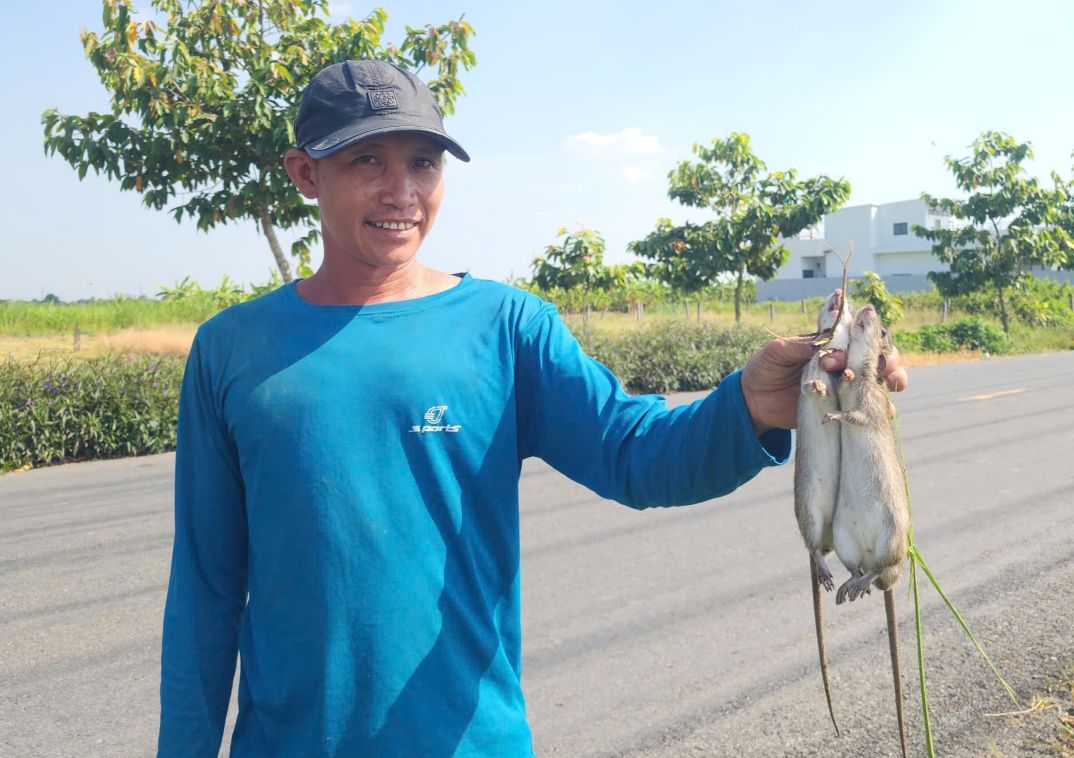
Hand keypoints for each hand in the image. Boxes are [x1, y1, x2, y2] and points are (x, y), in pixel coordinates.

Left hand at [740, 340, 908, 433]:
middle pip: (879, 356)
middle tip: (877, 366)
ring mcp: (845, 387)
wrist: (755, 401)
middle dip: (886, 359)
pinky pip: (868, 409)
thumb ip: (796, 347)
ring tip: (888, 383)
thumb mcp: (775, 353)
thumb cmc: (765, 369)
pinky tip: (883, 411)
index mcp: (830, 345)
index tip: (863, 338)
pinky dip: (881, 409)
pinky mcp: (842, 409)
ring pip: (880, 380)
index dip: (867, 334)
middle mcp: (842, 364)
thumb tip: (819, 348)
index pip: (858, 335)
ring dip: (891, 380)